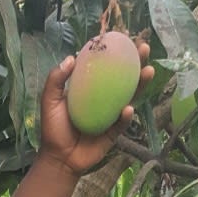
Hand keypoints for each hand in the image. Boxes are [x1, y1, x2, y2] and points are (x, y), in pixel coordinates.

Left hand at [38, 41, 153, 176]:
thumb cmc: (52, 129)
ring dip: (141, 84)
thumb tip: (71, 57)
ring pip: (129, 96)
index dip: (115, 53)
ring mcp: (110, 115)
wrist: (58, 158)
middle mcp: (103, 99)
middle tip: (144, 48)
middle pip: (123, 78)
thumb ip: (56, 80)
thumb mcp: (49, 102)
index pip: (104, 68)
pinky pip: (122, 122)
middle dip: (137, 62)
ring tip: (148, 71)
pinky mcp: (113, 132)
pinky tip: (127, 108)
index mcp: (89, 90)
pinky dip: (125, 115)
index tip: (124, 38)